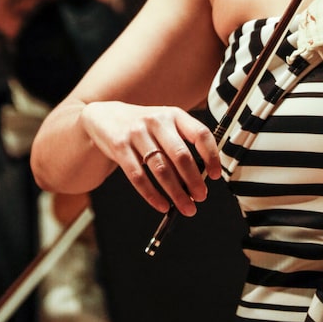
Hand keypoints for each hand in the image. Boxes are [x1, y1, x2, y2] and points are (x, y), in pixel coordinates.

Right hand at [80, 100, 221, 215]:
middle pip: (181, 155)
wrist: (107, 116)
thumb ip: (181, 143)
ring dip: (176, 193)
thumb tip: (199, 176)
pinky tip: (162, 206)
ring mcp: (137, 133)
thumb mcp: (165, 124)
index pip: (200, 134)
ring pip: (160, 169)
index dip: (211, 155)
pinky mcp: (120, 147)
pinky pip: (138, 177)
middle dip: (193, 180)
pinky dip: (152, 195)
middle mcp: (157, 121)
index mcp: (174, 114)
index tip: (215, 175)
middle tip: (200, 197)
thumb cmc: (144, 126)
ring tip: (186, 207)